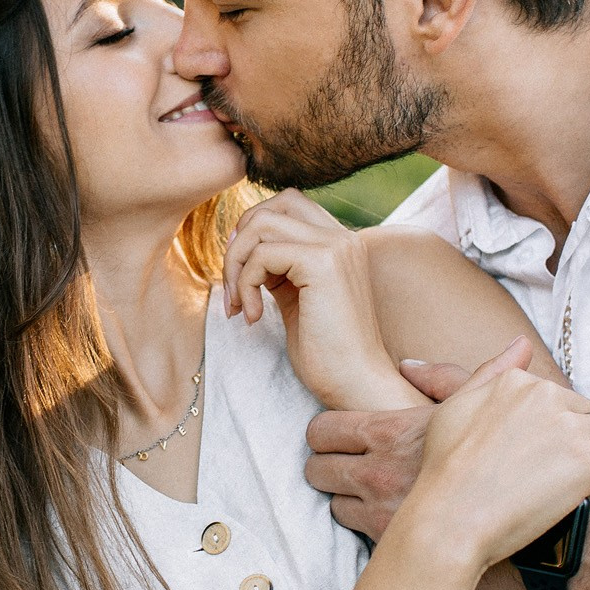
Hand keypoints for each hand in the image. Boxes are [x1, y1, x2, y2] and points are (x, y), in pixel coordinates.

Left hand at [222, 190, 412, 409]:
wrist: (357, 384)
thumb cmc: (326, 353)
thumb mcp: (296, 298)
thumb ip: (277, 267)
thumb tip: (239, 244)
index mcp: (340, 243)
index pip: (287, 204)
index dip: (252, 231)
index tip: (240, 274)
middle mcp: (342, 238)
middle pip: (271, 207)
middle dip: (238, 243)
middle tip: (233, 289)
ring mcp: (336, 247)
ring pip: (261, 226)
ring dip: (236, 265)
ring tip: (240, 305)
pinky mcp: (323, 264)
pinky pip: (261, 255)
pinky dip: (245, 284)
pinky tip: (256, 318)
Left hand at [307, 354, 527, 589]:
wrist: (540, 525)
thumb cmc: (517, 462)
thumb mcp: (484, 404)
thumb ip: (446, 379)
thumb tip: (414, 362)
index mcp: (393, 432)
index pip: (322, 429)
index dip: (324, 434)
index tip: (334, 438)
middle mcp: (378, 472)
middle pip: (315, 468)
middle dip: (326, 467)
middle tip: (343, 468)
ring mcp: (382, 513)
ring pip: (332, 505)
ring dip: (347, 501)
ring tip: (371, 498)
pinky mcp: (394, 547)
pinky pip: (356, 536)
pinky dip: (367, 528)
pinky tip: (390, 522)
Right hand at [401, 355, 589, 573]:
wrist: (449, 520)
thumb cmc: (443, 471)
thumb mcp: (455, 408)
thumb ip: (490, 372)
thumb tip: (521, 342)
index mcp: (515, 382)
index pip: (558, 395)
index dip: (554, 426)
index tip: (543, 454)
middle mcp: (544, 396)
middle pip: (587, 411)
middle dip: (581, 438)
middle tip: (562, 474)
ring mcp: (569, 429)